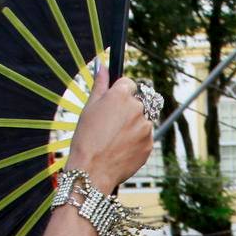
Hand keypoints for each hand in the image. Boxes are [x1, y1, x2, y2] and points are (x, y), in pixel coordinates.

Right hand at [67, 67, 153, 196]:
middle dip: (127, 110)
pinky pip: (145, 137)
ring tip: (114, 140)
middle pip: (137, 102)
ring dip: (133, 126)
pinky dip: (136, 141)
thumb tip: (102, 64)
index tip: (112, 104)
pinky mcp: (150, 144)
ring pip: (142, 120)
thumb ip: (99, 84)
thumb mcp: (89, 108)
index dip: (119, 93)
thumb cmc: (86, 139)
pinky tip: (120, 149)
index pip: (128, 84)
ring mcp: (146, 127)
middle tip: (111, 126)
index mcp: (121, 95)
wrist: (92, 171)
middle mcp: (137, 108)